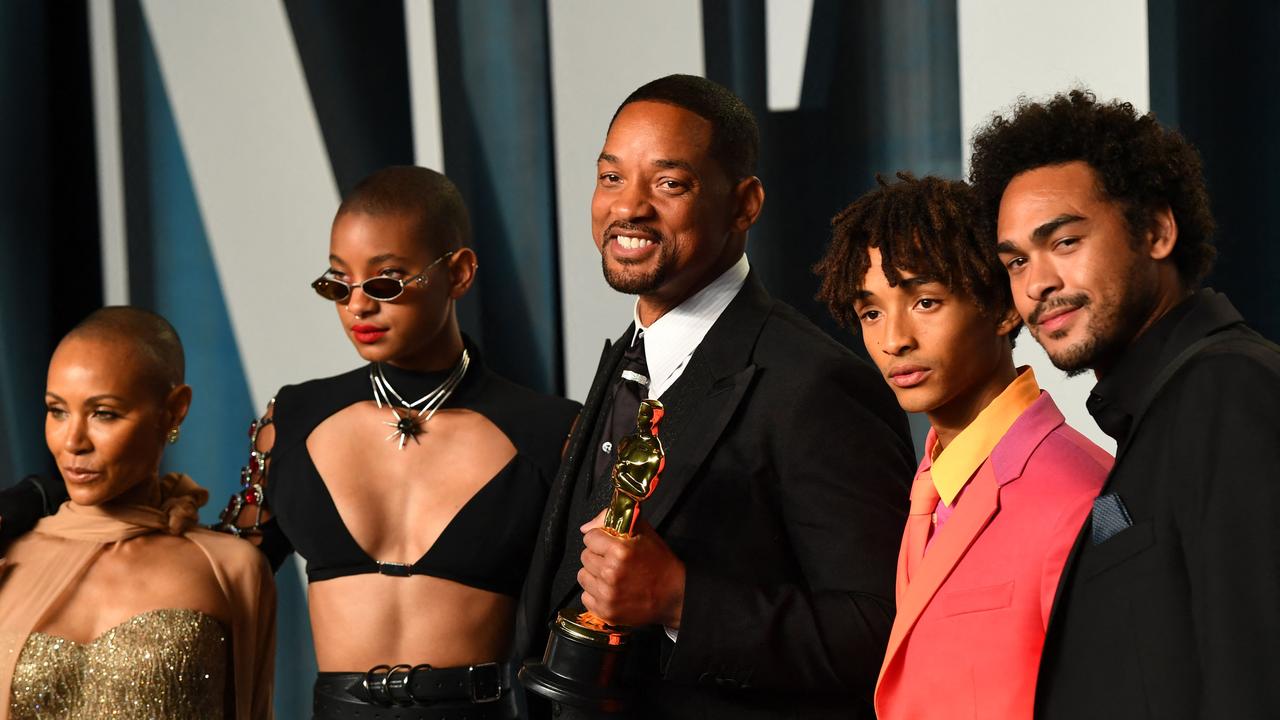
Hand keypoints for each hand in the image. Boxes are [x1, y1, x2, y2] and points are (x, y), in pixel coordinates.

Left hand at [578, 511, 685, 628]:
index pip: (589, 538)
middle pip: (585, 556)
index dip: (601, 539)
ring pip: (582, 576)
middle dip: (598, 555)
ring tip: (613, 576)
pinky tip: (612, 590)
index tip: (610, 544)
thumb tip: (586, 527)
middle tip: (614, 560)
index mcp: (620, 551)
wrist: (675, 595)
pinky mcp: (606, 611)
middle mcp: (611, 573)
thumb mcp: (643, 532)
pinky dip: (596, 593)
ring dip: (595, 574)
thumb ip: (612, 520)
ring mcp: (607, 594)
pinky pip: (585, 596)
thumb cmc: (660, 563)